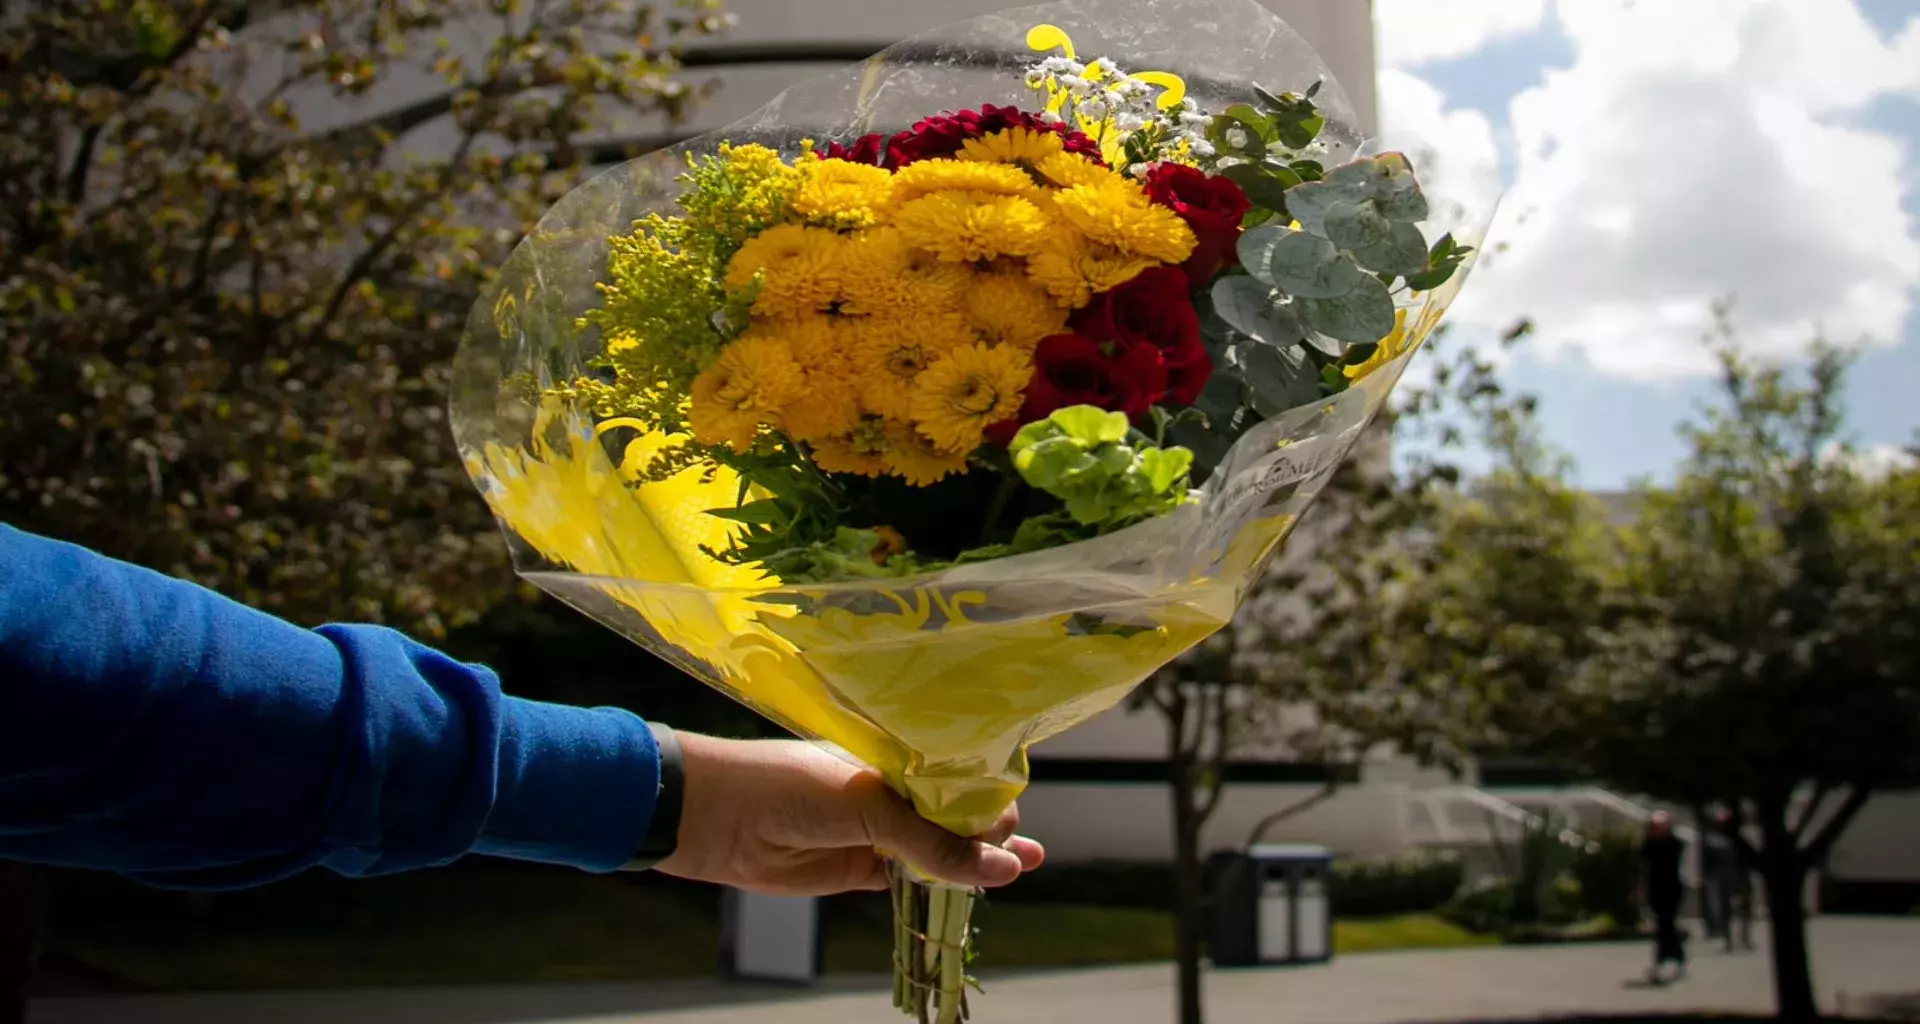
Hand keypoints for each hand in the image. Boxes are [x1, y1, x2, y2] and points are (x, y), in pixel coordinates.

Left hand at [656, 733, 1046, 896]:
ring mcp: (877, 831)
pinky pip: (913, 876)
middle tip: (1015, 847)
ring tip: (1029, 862)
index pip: (957, 773)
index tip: (1007, 816)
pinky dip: (945, 883)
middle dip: (991, 828)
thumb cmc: (788, 787)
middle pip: (955, 812)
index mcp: (893, 756)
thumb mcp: (868, 806)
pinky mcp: (861, 868)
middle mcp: (890, 791)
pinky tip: (983, 883)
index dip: (986, 795)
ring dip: (979, 857)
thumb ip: (931, 841)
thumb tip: (1000, 866)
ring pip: (940, 847)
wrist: (715, 817)